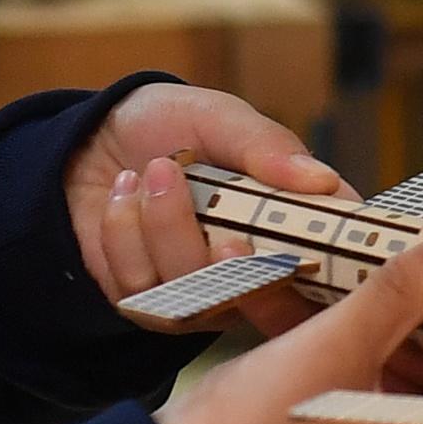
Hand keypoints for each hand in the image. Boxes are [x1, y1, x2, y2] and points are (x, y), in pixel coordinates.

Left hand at [70, 86, 345, 329]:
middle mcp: (256, 265)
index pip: (334, 256)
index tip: (305, 237)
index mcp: (289, 219)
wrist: (89, 142)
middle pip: (270, 295)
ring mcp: (206, 292)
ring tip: (152, 170)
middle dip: (235, 259)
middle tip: (225, 231)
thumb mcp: (218, 118)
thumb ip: (265, 146)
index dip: (326, 261)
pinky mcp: (154, 306)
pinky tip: (122, 196)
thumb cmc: (167, 124)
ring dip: (167, 223)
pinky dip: (126, 233)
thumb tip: (320, 180)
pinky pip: (144, 289)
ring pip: (200, 287)